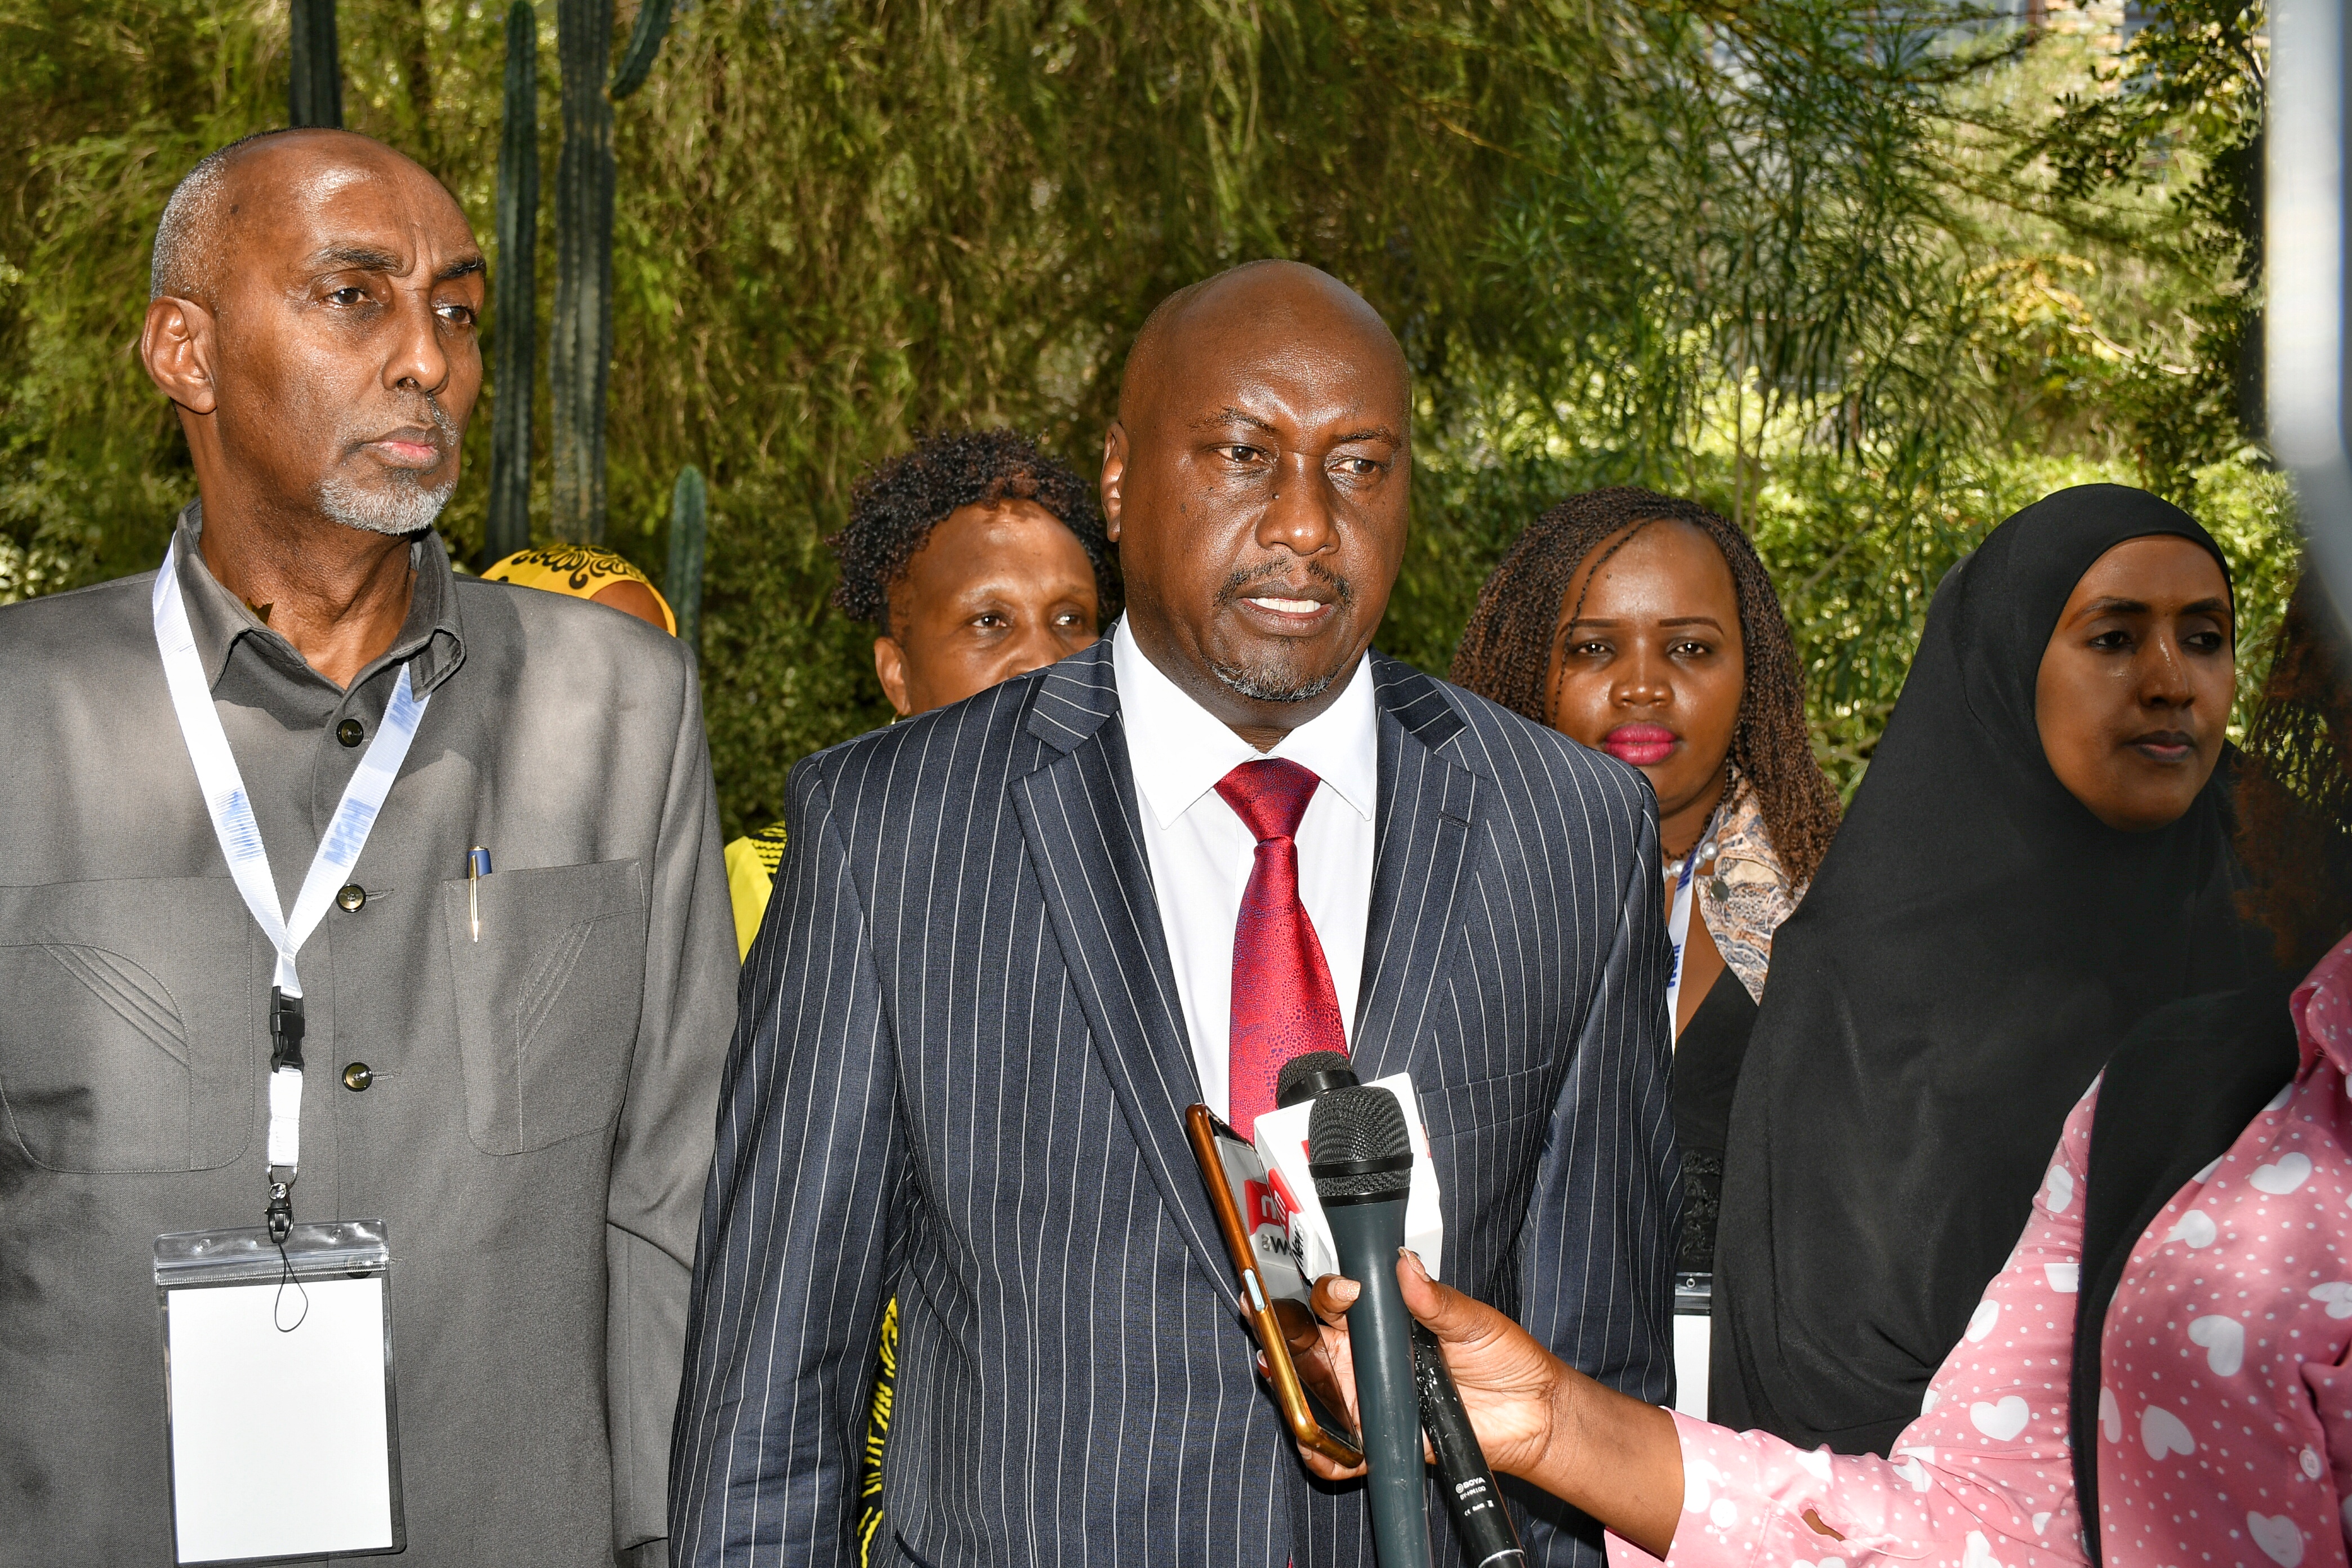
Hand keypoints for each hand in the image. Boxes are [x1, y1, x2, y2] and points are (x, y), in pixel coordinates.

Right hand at [1268, 1250, 1684, 1557]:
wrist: (1533, 1414)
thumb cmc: (1506, 1359)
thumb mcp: (1474, 1321)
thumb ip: (1436, 1299)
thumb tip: (1406, 1266)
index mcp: (1385, 1319)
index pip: (1340, 1300)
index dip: (1332, 1293)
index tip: (1345, 1292)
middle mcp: (1368, 1355)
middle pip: (1310, 1340)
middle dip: (1284, 1334)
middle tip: (1274, 1334)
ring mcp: (1368, 1396)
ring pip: (1313, 1390)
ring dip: (1290, 1387)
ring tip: (1279, 1380)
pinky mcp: (1378, 1437)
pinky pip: (1337, 1448)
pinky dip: (1320, 1451)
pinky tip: (1316, 1443)